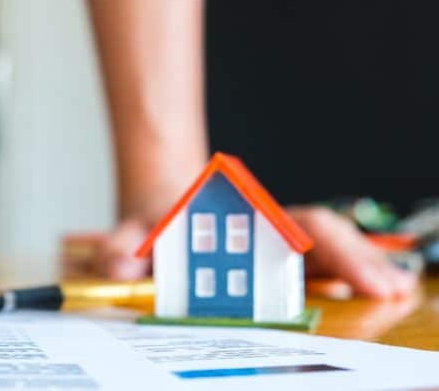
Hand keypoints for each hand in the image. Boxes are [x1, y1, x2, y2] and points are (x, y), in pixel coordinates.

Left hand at [65, 207, 418, 298]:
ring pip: (331, 256)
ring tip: (395, 294)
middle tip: (391, 290)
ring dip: (364, 272)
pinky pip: (321, 276)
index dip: (335, 249)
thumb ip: (122, 246)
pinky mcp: (280, 270)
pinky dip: (350, 283)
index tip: (364, 276)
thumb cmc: (156, 226)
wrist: (160, 219)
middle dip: (361, 262)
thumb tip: (120, 262)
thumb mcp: (133, 230)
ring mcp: (278, 250)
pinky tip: (378, 297)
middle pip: (327, 240)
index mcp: (241, 216)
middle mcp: (268, 230)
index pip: (300, 226)